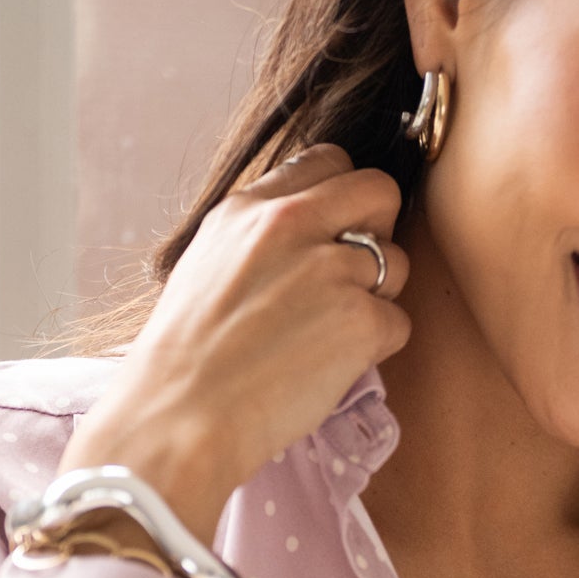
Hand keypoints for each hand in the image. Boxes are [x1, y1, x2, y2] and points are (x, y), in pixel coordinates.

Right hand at [58, 145, 412, 541]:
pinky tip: (330, 365)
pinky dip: (376, 347)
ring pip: (396, 262)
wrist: (180, 416)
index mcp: (249, 207)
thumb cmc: (188, 357)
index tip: (334, 232)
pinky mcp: (360, 320)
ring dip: (376, 297)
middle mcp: (292, 225)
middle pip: (379, 191)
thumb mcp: (208, 262)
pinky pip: (398, 322)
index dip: (342, 197)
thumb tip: (313, 223)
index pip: (329, 161)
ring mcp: (331, 270)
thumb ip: (262, 234)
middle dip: (379, 228)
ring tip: (328, 333)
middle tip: (354, 276)